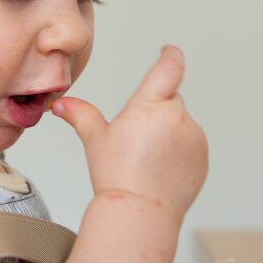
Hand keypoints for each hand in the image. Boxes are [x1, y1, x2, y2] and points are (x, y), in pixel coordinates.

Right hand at [51, 46, 207, 218]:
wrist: (140, 212)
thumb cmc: (116, 175)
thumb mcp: (95, 140)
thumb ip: (81, 115)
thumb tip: (60, 104)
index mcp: (149, 106)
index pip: (169, 68)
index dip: (170, 55)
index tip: (169, 50)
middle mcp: (176, 116)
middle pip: (170, 99)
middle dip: (157, 110)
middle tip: (138, 139)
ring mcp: (193, 137)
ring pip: (181, 123)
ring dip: (169, 132)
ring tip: (148, 160)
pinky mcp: (202, 156)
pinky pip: (191, 145)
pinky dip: (180, 151)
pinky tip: (161, 170)